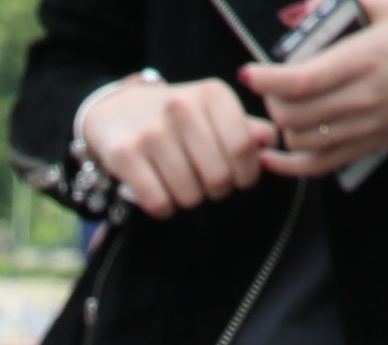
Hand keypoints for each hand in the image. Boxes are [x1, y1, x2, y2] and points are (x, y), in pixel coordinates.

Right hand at [76, 74, 274, 213]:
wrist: (116, 111)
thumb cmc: (176, 118)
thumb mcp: (213, 113)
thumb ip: (246, 128)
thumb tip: (271, 141)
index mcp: (212, 94)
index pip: (245, 148)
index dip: (246, 174)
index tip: (237, 175)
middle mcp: (182, 107)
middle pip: (219, 178)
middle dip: (216, 189)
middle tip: (204, 180)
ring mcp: (152, 132)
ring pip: (190, 196)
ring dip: (188, 198)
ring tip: (179, 181)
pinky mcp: (125, 155)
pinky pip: (160, 204)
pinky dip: (163, 207)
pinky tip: (159, 189)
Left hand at [243, 0, 387, 199]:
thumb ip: (344, 0)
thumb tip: (299, 7)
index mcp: (363, 59)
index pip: (301, 80)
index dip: (267, 81)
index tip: (250, 74)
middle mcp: (361, 98)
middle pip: (294, 115)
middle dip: (271, 103)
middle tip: (269, 89)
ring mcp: (364, 127)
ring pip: (303, 141)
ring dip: (281, 128)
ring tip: (278, 111)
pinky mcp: (367, 145)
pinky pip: (320, 165)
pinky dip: (291, 165)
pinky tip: (274, 157)